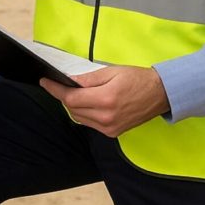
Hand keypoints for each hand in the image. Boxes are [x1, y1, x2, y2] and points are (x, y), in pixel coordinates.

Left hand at [40, 65, 169, 136]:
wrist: (160, 94)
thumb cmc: (137, 79)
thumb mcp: (111, 71)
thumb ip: (88, 78)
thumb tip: (69, 81)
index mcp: (106, 100)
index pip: (71, 98)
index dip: (55, 90)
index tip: (45, 82)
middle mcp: (106, 118)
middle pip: (73, 109)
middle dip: (63, 96)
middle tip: (59, 84)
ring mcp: (110, 128)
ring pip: (79, 117)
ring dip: (73, 105)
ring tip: (73, 92)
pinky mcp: (113, 133)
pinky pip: (90, 123)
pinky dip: (84, 113)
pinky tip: (86, 103)